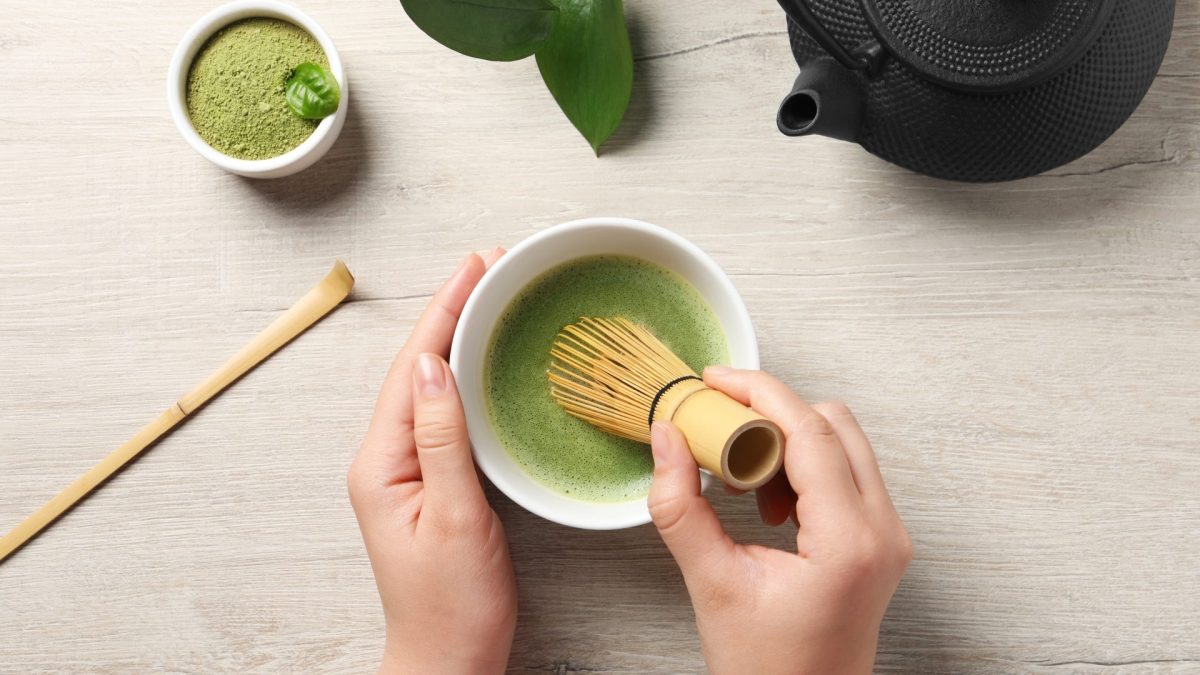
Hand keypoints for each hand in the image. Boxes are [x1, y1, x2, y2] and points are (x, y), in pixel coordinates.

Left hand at [348, 249, 515, 674]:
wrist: (447, 659)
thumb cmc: (453, 604)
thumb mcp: (456, 518)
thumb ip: (443, 439)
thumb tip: (430, 365)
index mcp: (381, 463)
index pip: (412, 369)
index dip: (444, 312)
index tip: (475, 267)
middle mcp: (384, 459)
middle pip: (416, 367)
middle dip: (451, 311)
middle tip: (490, 264)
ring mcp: (403, 470)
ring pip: (429, 385)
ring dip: (457, 336)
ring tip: (489, 294)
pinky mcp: (427, 481)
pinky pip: (442, 413)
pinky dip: (464, 376)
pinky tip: (483, 361)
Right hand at [648, 367, 911, 674]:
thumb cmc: (769, 669)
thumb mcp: (712, 585)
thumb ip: (680, 507)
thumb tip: (666, 439)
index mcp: (850, 541)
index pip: (810, 433)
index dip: (759, 394)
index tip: (715, 380)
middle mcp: (884, 532)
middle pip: (835, 424)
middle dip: (772, 414)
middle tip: (719, 426)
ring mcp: (890, 536)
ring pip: (844, 443)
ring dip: (788, 441)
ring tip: (741, 479)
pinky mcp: (881, 540)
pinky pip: (848, 472)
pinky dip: (804, 465)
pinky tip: (767, 500)